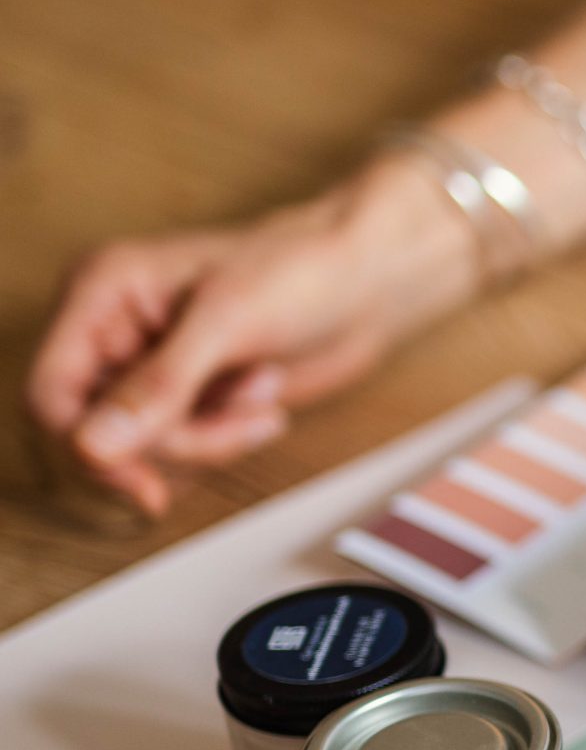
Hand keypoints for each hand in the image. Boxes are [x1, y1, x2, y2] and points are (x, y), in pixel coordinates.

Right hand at [25, 158, 479, 515]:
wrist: (370, 279)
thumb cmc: (304, 269)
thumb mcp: (228, 322)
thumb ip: (159, 386)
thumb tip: (94, 445)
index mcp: (103, 292)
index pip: (52, 392)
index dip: (86, 445)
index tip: (143, 481)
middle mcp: (117, 332)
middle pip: (100, 433)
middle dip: (175, 439)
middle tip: (236, 416)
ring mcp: (152, 368)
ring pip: (146, 450)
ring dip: (210, 439)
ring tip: (259, 390)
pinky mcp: (191, 397)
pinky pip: (184, 451)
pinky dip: (226, 439)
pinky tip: (263, 399)